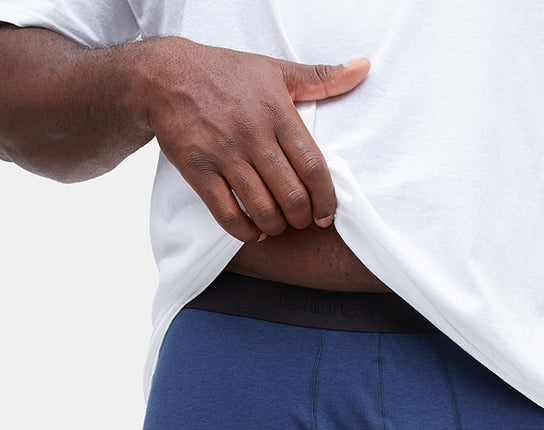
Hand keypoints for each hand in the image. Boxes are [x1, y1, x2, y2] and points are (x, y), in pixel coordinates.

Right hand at [131, 37, 370, 241]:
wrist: (166, 76)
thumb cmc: (226, 74)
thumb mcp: (275, 70)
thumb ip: (320, 77)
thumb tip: (362, 69)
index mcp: (277, 113)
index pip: (313, 167)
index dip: (326, 199)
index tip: (327, 214)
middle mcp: (252, 135)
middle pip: (291, 195)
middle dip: (302, 218)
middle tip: (301, 220)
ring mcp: (224, 154)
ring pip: (262, 208)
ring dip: (276, 226)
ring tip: (278, 224)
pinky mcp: (198, 170)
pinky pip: (227, 214)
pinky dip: (245, 231)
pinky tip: (253, 230)